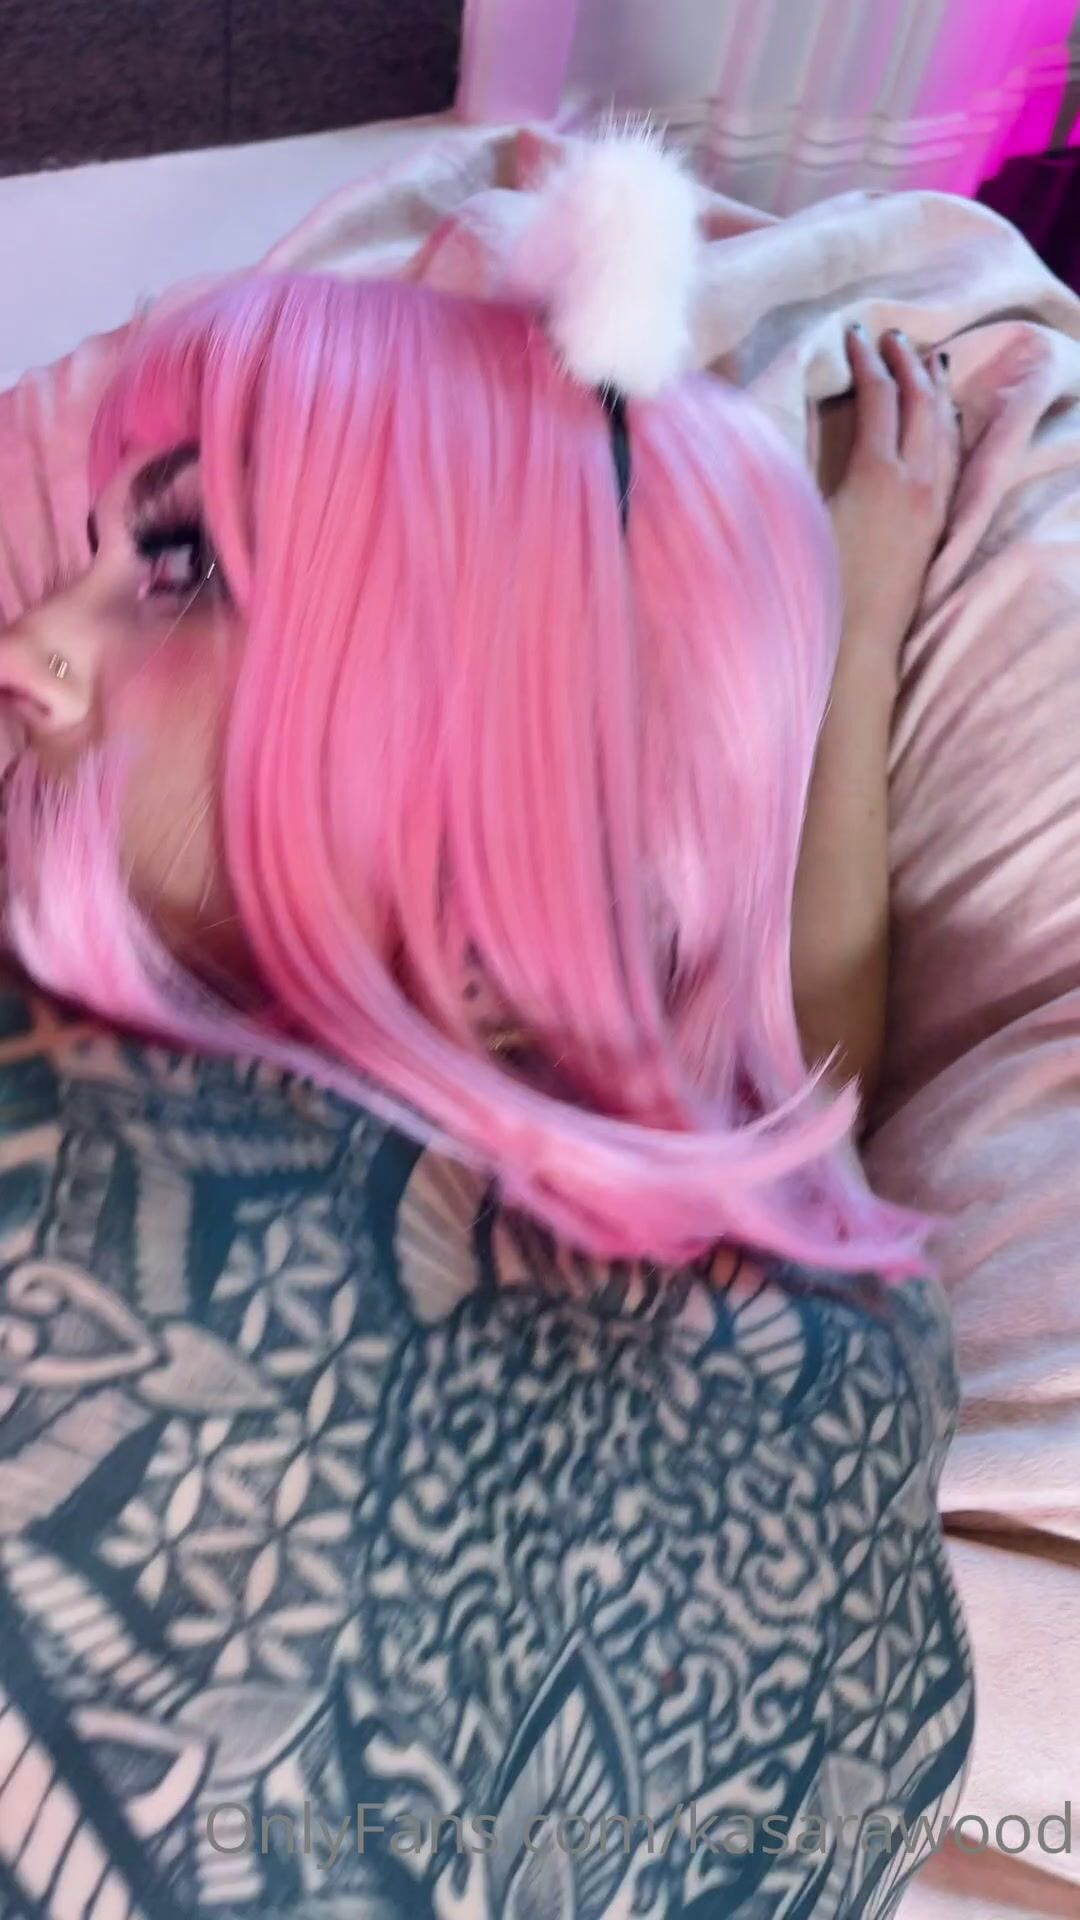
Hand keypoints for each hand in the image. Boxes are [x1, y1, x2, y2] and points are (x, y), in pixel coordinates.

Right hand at [827, 327, 959, 673]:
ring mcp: (931, 505)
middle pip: (921, 403)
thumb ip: (794, 466)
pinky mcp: (935, 527)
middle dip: (907, 363)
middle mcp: (915, 482)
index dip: (865, 362)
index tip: (853, 336)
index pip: (879, 398)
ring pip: (944, 429)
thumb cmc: (818, 586)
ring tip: (927, 363)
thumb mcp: (799, 519)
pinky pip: (951, 459)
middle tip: (892, 337)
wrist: (856, 647)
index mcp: (878, 473)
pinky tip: (943, 422)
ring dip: (934, 390)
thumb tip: (766, 431)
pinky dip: (946, 428)